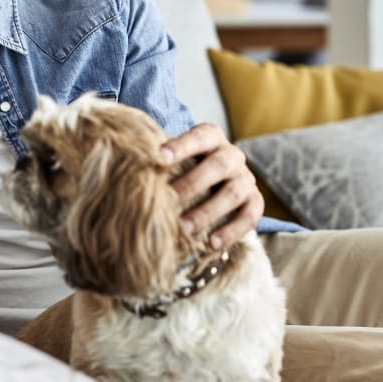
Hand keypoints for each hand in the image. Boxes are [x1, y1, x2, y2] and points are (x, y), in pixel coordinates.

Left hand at [161, 123, 262, 249]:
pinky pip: (249, 217)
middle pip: (219, 166)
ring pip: (232, 194)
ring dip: (207, 212)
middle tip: (170, 201)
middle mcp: (232, 155)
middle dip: (193, 184)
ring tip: (184, 229)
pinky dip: (231, 232)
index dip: (182, 146)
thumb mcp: (172, 156)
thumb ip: (158, 156)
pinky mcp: (255, 202)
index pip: (200, 137)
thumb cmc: (182, 166)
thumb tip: (127, 160)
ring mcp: (246, 179)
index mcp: (211, 138)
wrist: (212, 181)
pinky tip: (211, 244)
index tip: (160, 157)